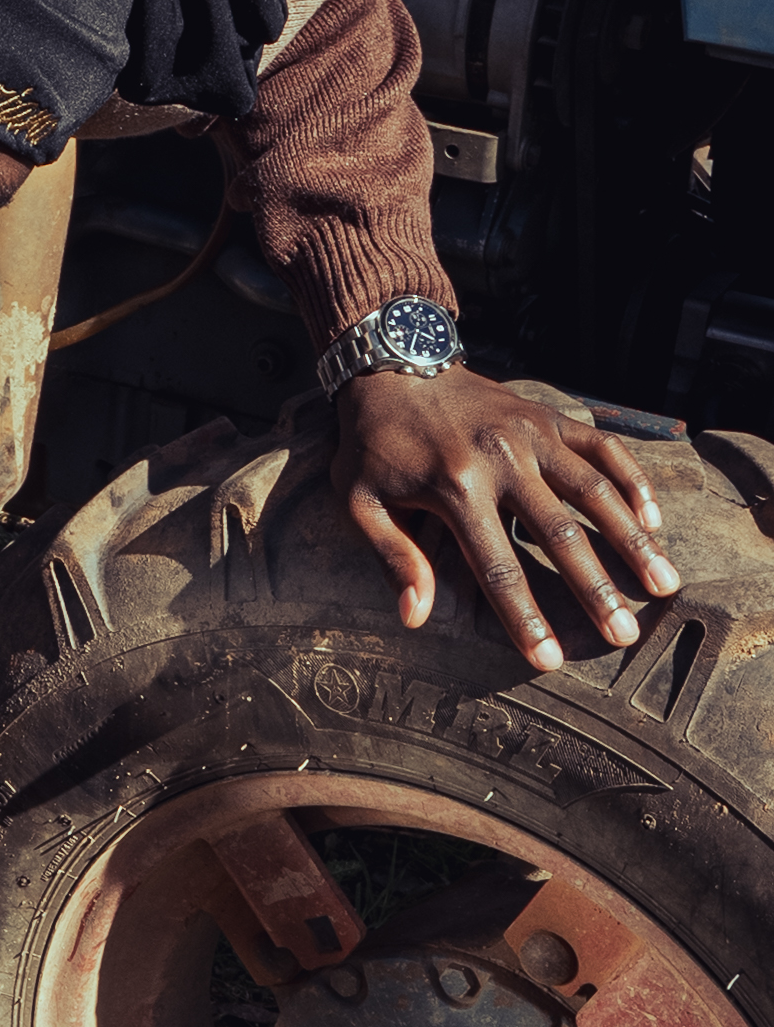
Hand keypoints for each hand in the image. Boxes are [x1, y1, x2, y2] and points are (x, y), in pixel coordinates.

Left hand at [333, 368, 680, 670]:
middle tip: (625, 635)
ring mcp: (533, 434)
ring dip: (633, 541)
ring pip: (596, 491)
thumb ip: (392, 558)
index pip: (498, 569)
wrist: (391, 366)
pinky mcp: (550, 416)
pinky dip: (633, 482)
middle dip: (595, 590)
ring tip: (665, 585)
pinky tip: (654, 521)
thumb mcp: (359, 503)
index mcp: (455, 489)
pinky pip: (604, 448)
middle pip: (561, 535)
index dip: (524, 618)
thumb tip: (415, 617)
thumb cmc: (372, 446)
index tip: (550, 660)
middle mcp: (503, 460)